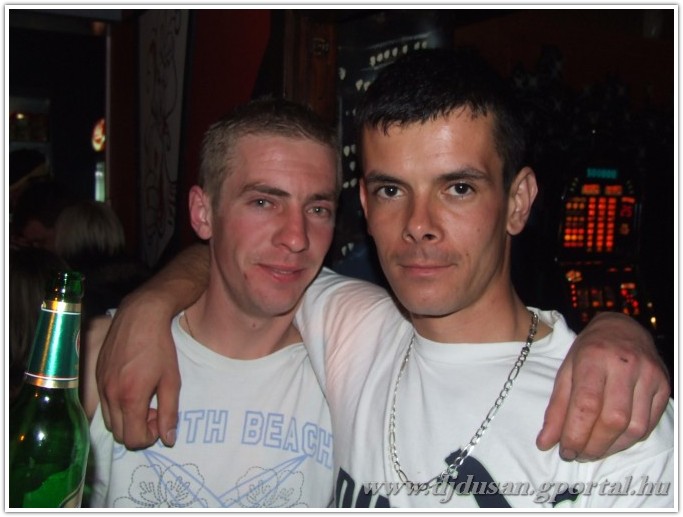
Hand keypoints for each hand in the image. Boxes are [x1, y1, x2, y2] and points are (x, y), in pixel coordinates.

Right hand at [96, 290, 179, 448]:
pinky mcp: (95, 376)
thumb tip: (168, 440)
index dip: (150, 436)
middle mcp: (110, 395)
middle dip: (138, 429)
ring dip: (127, 419)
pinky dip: (117, 406)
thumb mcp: (171, 381)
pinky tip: (132, 387)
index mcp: (130, 397)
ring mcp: (100, 385)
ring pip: (109, 421)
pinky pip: (103, 404)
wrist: (140, 317)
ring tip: (144, 398)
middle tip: (154, 409)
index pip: (133, 439)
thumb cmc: (160, 347)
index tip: (160, 418)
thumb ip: (170, 412)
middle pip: (119, 434)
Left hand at [537, 311, 669, 460]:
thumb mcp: (566, 372)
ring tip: (593, 450)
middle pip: (613, 420)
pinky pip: (650, 424)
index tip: (564, 451)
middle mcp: (625, 365)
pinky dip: (629, 439)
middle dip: (593, 445)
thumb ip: (556, 409)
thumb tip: (545, 443)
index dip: (575, 434)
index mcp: (594, 358)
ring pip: (635, 427)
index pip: (586, 405)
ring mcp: (649, 375)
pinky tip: (613, 440)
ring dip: (611, 447)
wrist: (622, 329)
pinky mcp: (664, 385)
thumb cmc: (588, 352)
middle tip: (578, 455)